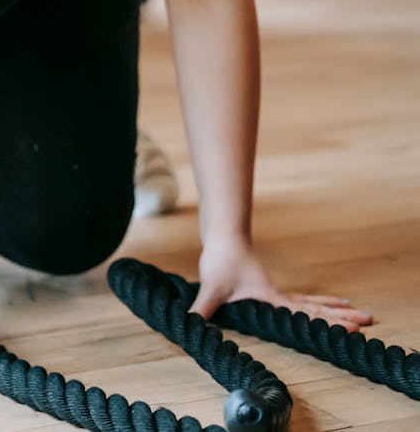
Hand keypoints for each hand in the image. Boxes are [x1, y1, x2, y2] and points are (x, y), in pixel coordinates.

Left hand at [189, 238, 372, 332]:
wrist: (223, 234)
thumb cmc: (221, 258)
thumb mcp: (212, 287)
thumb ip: (203, 309)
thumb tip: (192, 327)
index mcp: (272, 296)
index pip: (306, 313)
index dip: (328, 321)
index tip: (351, 325)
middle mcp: (278, 293)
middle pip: (316, 307)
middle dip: (341, 316)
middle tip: (369, 320)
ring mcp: (275, 290)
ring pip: (311, 301)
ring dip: (332, 309)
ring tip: (356, 312)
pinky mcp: (268, 287)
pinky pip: (300, 299)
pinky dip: (316, 304)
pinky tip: (325, 305)